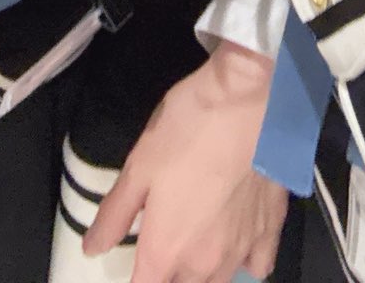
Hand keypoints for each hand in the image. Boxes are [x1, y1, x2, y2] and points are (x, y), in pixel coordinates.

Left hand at [83, 41, 287, 281]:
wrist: (254, 101)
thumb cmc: (188, 129)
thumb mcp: (139, 165)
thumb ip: (115, 214)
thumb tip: (92, 249)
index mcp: (166, 250)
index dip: (136, 279)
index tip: (137, 264)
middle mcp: (204, 263)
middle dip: (169, 276)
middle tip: (164, 246)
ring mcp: (243, 249)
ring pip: (219, 282)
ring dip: (202, 275)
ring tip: (196, 247)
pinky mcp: (272, 230)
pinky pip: (258, 266)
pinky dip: (246, 263)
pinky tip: (239, 243)